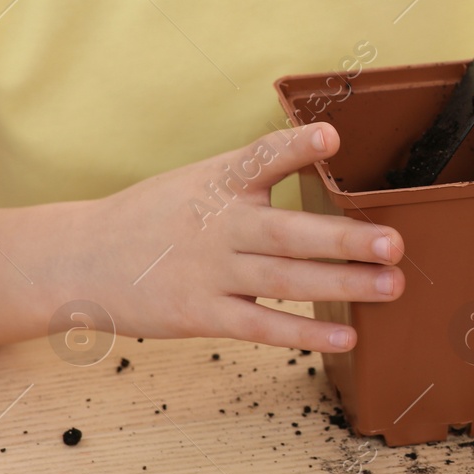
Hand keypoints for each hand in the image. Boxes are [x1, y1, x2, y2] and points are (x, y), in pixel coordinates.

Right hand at [65, 122, 402, 352]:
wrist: (78, 259)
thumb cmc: (154, 216)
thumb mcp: (197, 178)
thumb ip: (255, 169)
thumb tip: (328, 144)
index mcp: (219, 183)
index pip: (260, 158)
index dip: (296, 145)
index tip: (331, 136)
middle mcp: (219, 226)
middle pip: (288, 232)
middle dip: (344, 239)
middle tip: (394, 242)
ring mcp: (210, 273)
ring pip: (285, 281)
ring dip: (342, 285)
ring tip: (392, 285)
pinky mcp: (201, 314)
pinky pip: (262, 326)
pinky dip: (304, 333)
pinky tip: (346, 337)